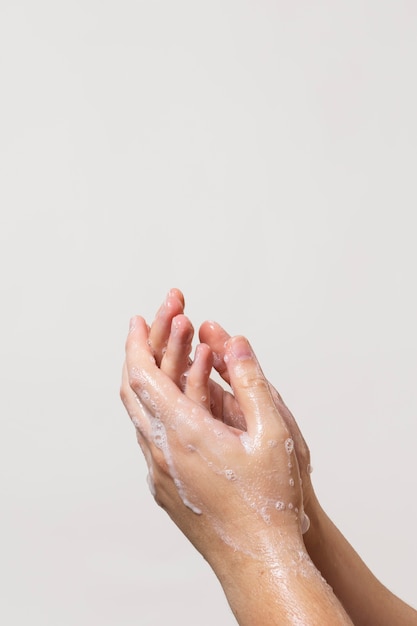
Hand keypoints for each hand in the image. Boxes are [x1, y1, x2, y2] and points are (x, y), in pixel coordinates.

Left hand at [147, 289, 313, 518]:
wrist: (259, 561)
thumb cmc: (270, 500)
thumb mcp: (273, 432)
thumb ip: (251, 380)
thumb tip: (233, 340)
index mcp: (183, 433)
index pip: (142, 376)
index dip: (137, 342)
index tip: (138, 318)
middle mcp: (161, 452)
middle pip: (134, 391)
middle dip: (141, 351)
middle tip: (151, 324)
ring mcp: (160, 473)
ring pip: (142, 414)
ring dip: (154, 380)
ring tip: (174, 355)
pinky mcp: (166, 488)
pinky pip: (153, 436)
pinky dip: (161, 407)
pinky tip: (181, 399)